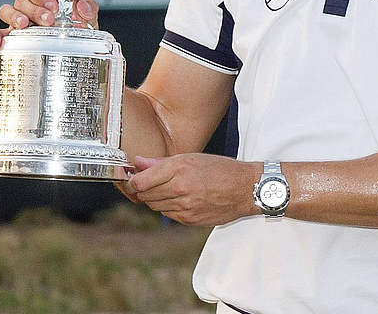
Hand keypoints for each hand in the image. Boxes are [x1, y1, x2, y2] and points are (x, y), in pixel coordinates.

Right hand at [0, 0, 99, 48]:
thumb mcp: (87, 17)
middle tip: (48, 19)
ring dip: (14, 17)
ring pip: (7, 10)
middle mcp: (30, 4)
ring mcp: (19, 19)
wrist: (77, 48)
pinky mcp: (12, 35)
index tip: (54, 5)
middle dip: (34, 8)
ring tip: (24, 25)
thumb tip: (82, 5)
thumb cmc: (79, 27)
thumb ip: (88, 8)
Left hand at [121, 153, 260, 225]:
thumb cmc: (220, 169)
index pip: (140, 182)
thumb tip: (138, 162)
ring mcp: (184, 206)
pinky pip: (168, 214)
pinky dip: (169, 207)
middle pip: (144, 195)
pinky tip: (180, 199)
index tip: (133, 179)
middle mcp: (180, 188)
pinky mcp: (189, 219)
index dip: (132, 181)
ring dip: (156, 199)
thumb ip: (161, 163)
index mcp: (179, 168)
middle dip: (143, 190)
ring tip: (169, 190)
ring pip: (155, 206)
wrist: (245, 188)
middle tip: (148, 183)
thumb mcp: (192, 158)